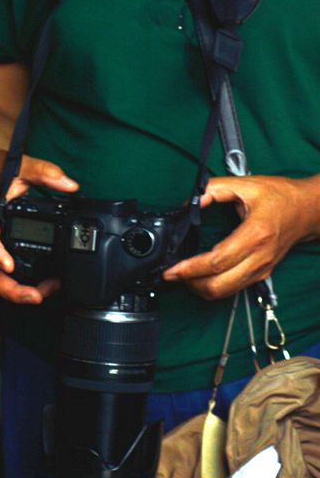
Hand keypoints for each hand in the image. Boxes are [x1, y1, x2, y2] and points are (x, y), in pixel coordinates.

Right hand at [0, 148, 77, 303]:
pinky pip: (5, 273)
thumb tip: (69, 185)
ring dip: (16, 291)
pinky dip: (20, 283)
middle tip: (36, 295)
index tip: (8, 265)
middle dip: (10, 288)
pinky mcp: (1, 250)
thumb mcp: (20, 165)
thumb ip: (44, 172)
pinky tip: (42, 285)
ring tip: (45, 293)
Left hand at [162, 173, 319, 298]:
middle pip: (219, 285)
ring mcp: (261, 269)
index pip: (218, 261)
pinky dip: (213, 286)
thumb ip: (213, 188)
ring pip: (225, 293)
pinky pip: (233, 289)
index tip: (172, 269)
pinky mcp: (261, 274)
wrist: (307, 210)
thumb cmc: (280, 196)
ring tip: (182, 275)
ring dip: (200, 288)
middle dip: (190, 283)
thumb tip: (190, 203)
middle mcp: (259, 257)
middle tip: (171, 273)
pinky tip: (200, 275)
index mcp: (255, 234)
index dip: (191, 268)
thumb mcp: (245, 184)